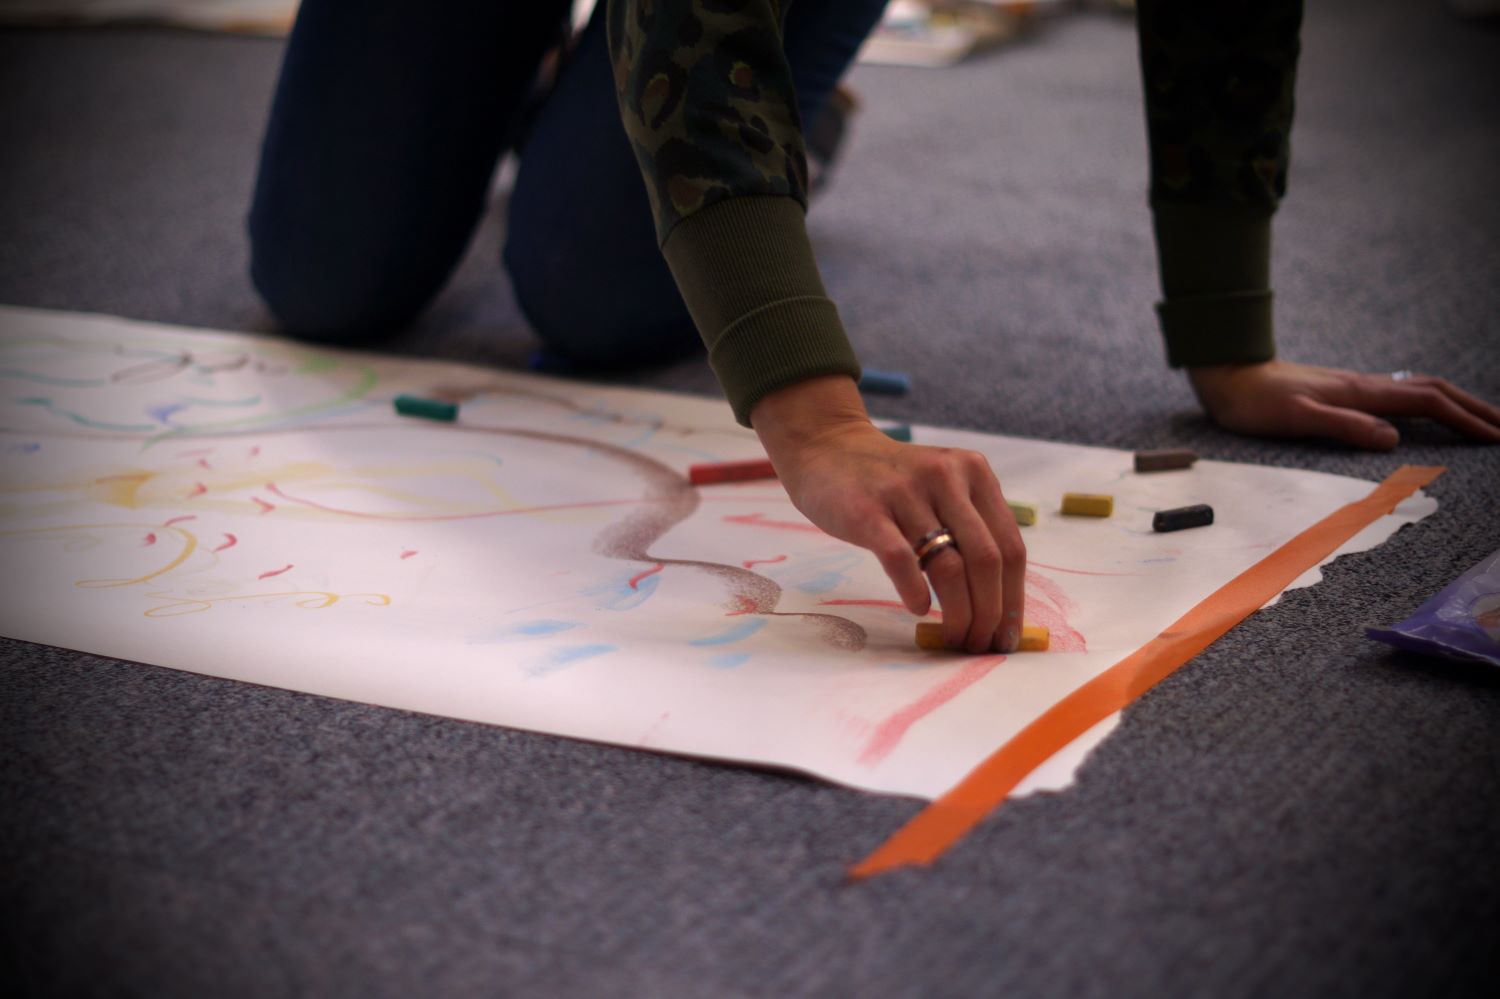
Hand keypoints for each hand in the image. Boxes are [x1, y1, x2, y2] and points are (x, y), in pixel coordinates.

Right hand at [751, 376, 1025, 652]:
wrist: (827, 447)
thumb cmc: (890, 480)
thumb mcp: (942, 487)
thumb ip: (970, 526)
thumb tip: (997, 600)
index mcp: (975, 473)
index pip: (1010, 547)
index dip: (1014, 598)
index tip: (1007, 634)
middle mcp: (947, 477)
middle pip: (987, 561)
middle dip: (989, 613)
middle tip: (979, 644)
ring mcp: (906, 492)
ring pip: (949, 567)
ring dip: (958, 614)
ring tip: (952, 637)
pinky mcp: (867, 511)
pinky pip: (901, 560)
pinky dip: (914, 593)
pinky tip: (917, 609)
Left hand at [1188, 360, 1499, 448]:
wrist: (1227, 374)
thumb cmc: (1254, 401)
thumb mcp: (1296, 418)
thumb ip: (1343, 426)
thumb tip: (1393, 438)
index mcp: (1359, 392)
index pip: (1427, 404)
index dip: (1464, 420)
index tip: (1495, 436)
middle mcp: (1363, 385)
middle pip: (1433, 391)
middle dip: (1472, 408)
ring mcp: (1354, 385)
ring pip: (1418, 389)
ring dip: (1454, 403)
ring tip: (1479, 418)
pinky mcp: (1342, 390)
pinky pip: (1399, 393)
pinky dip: (1427, 401)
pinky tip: (1427, 410)